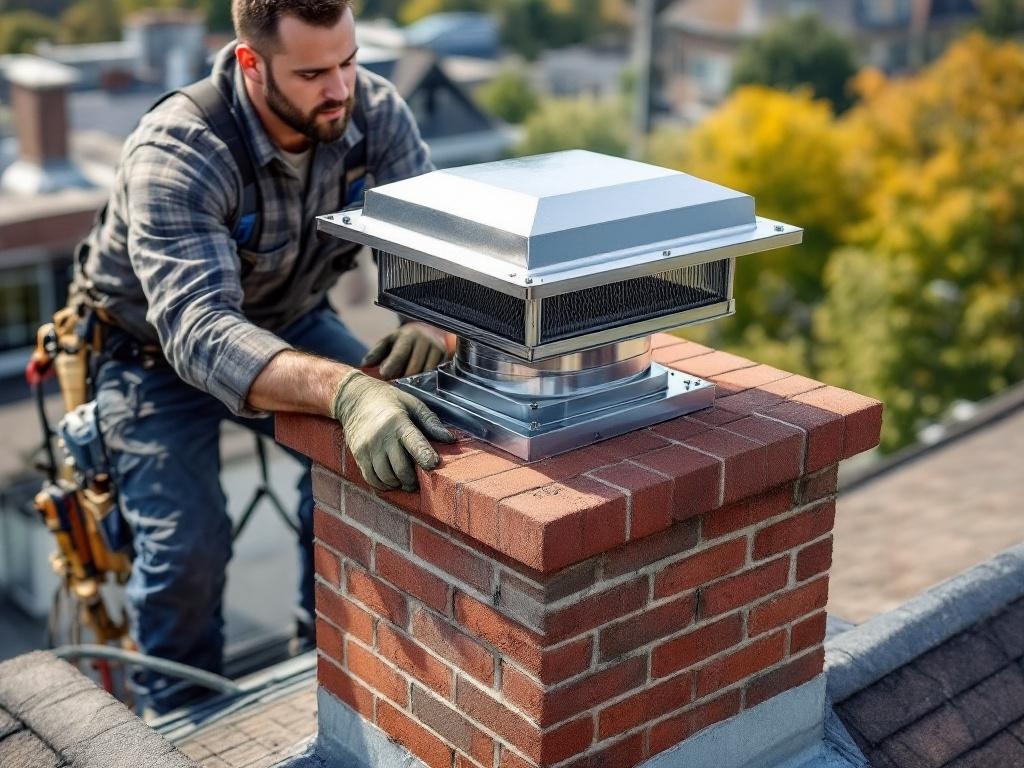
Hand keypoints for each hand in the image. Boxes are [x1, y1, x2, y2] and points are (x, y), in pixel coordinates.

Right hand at [331, 370, 453, 490]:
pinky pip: (371, 479)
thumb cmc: (389, 400)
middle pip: (400, 468)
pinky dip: (383, 485)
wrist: (355, 398)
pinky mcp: (358, 455)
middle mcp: (381, 437)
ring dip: (399, 484)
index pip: (413, 442)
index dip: (424, 455)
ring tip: (406, 481)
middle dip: (413, 479)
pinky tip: (391, 481)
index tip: (434, 464)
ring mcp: (368, 448)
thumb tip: (450, 439)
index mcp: (398, 422)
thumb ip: (430, 422)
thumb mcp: (412, 404)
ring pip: (386, 477)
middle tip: (419, 480)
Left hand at [362, 322, 446, 379]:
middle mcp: (424, 340)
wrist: (428, 330)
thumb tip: (364, 364)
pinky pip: (435, 374)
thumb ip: (376, 353)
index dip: (392, 365)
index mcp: (408, 335)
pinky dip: (427, 381)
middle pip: (413, 368)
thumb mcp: (389, 342)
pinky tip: (420, 382)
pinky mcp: (446, 356)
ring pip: (426, 373)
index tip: (384, 375)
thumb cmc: (403, 340)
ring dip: (415, 382)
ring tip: (407, 385)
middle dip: (403, 379)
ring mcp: (437, 348)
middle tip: (395, 385)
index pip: (400, 353)